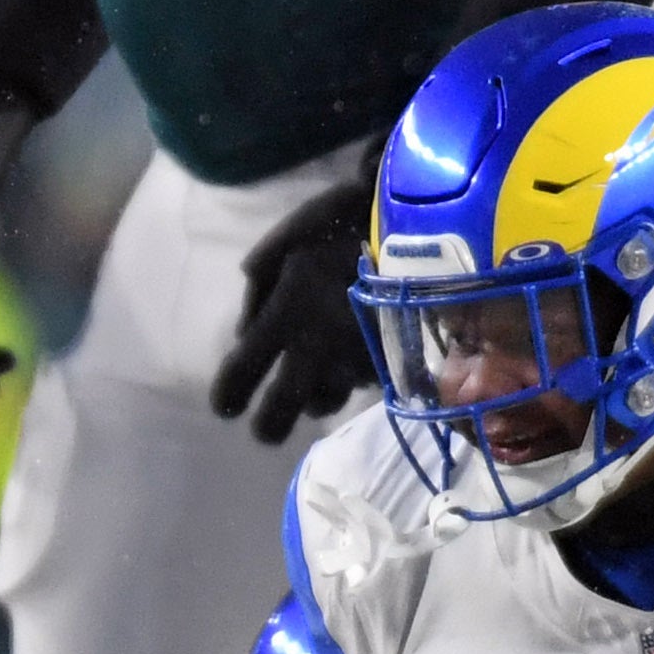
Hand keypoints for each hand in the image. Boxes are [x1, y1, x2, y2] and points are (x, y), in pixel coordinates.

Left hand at [207, 169, 378, 442]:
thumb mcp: (291, 241)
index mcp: (287, 313)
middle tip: (264, 431)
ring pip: (327, 400)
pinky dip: (352, 375)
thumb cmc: (351, 223)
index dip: (228, 394)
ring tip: (317, 376)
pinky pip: (361, 383)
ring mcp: (359, 361)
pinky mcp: (395, 364)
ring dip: (317, 395)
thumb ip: (260, 286)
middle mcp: (319, 348)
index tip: (225, 408)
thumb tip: (244, 331)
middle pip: (283, 409)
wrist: (428, 228)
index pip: (242, 370)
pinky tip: (354, 351)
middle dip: (269, 425)